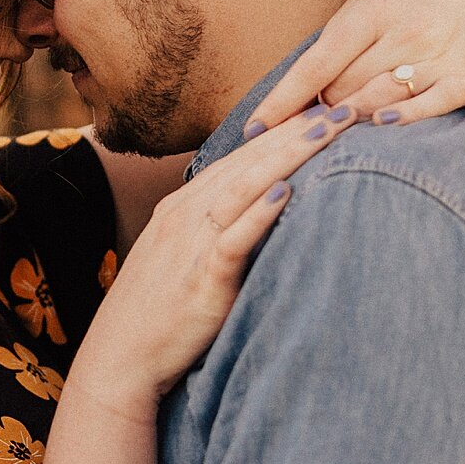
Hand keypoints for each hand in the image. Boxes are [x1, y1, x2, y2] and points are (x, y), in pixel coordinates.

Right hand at [65, 105, 347, 411]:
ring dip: (288, 155)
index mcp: (183, 208)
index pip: (240, 157)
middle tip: (343, 104)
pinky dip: (258, 213)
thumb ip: (219, 234)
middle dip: (297, 130)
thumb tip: (265, 217)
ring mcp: (190, 245)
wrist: (121, 360)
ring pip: (244, 187)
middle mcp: (185, 215)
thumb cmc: (159, 317)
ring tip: (329, 130)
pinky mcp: (200, 280)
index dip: (283, 130)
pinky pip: (232, 239)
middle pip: (248, 161)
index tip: (323, 108)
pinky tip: (285, 191)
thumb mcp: (186, 261)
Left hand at [251, 0, 464, 128]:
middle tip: (315, 116)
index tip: (252, 131)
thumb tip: (291, 107)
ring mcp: (439, 54)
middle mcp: (408, 31)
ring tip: (340, 124)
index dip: (281, 102)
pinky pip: (427, 110)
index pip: (315, 66)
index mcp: (372, 11)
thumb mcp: (361, 7)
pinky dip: (401, 120)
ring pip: (378, 102)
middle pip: (344, 90)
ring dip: (352, 118)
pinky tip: (381, 125)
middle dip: (322, 107)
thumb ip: (332, 51)